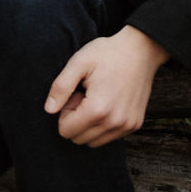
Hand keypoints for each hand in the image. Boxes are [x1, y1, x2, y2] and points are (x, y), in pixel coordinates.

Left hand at [44, 26, 169, 146]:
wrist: (141, 49)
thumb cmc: (108, 53)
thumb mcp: (79, 62)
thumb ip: (61, 87)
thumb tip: (49, 110)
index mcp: (98, 109)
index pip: (65, 131)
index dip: (65, 111)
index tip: (76, 93)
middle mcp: (114, 122)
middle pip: (78, 139)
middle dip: (76, 120)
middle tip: (85, 95)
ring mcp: (127, 125)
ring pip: (94, 142)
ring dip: (89, 124)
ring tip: (96, 99)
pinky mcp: (135, 125)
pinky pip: (109, 137)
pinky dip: (103, 125)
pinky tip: (108, 102)